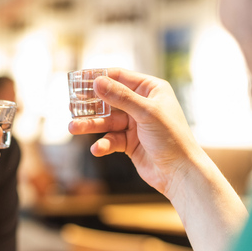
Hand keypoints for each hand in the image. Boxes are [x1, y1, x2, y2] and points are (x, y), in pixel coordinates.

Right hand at [68, 68, 204, 198]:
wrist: (180, 173)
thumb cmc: (171, 138)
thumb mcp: (146, 113)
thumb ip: (120, 97)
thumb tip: (97, 82)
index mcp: (151, 90)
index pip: (120, 77)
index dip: (99, 77)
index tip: (78, 79)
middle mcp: (142, 104)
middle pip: (109, 99)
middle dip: (90, 103)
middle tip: (71, 105)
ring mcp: (135, 124)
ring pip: (107, 121)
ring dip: (90, 124)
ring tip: (73, 127)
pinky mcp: (130, 143)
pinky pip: (111, 140)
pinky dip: (103, 144)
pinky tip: (97, 149)